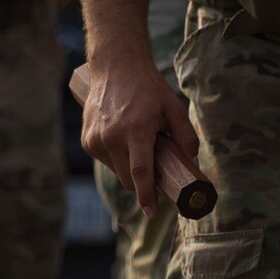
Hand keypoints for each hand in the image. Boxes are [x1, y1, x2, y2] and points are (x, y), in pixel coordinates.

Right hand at [80, 50, 195, 205]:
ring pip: (116, 170)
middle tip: (156, 171)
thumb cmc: (148, 87)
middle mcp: (111, 137)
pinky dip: (117, 158)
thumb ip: (186, 137)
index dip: (146, 196)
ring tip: (138, 144)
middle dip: (142, 183)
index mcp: (135, 131)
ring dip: (129, 168)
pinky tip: (123, 139)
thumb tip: (193, 163)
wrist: (115, 66)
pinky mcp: (87, 139)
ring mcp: (95, 139)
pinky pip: (106, 160)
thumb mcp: (173, 108)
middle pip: (128, 178)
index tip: (152, 212)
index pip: (140, 173)